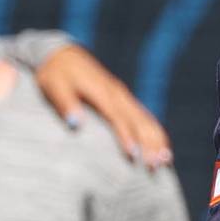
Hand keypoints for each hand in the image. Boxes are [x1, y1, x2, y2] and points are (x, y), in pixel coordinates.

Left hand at [37, 44, 171, 168]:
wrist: (63, 54)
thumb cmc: (56, 73)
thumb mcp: (54, 85)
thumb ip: (65, 104)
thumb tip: (76, 123)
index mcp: (101, 92)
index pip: (117, 117)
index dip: (126, 136)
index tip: (133, 155)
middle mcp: (117, 94)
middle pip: (138, 121)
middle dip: (149, 143)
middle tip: (156, 165)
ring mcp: (122, 96)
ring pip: (145, 119)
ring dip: (156, 140)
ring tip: (165, 161)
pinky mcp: (123, 98)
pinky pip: (144, 117)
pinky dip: (155, 132)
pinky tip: (162, 147)